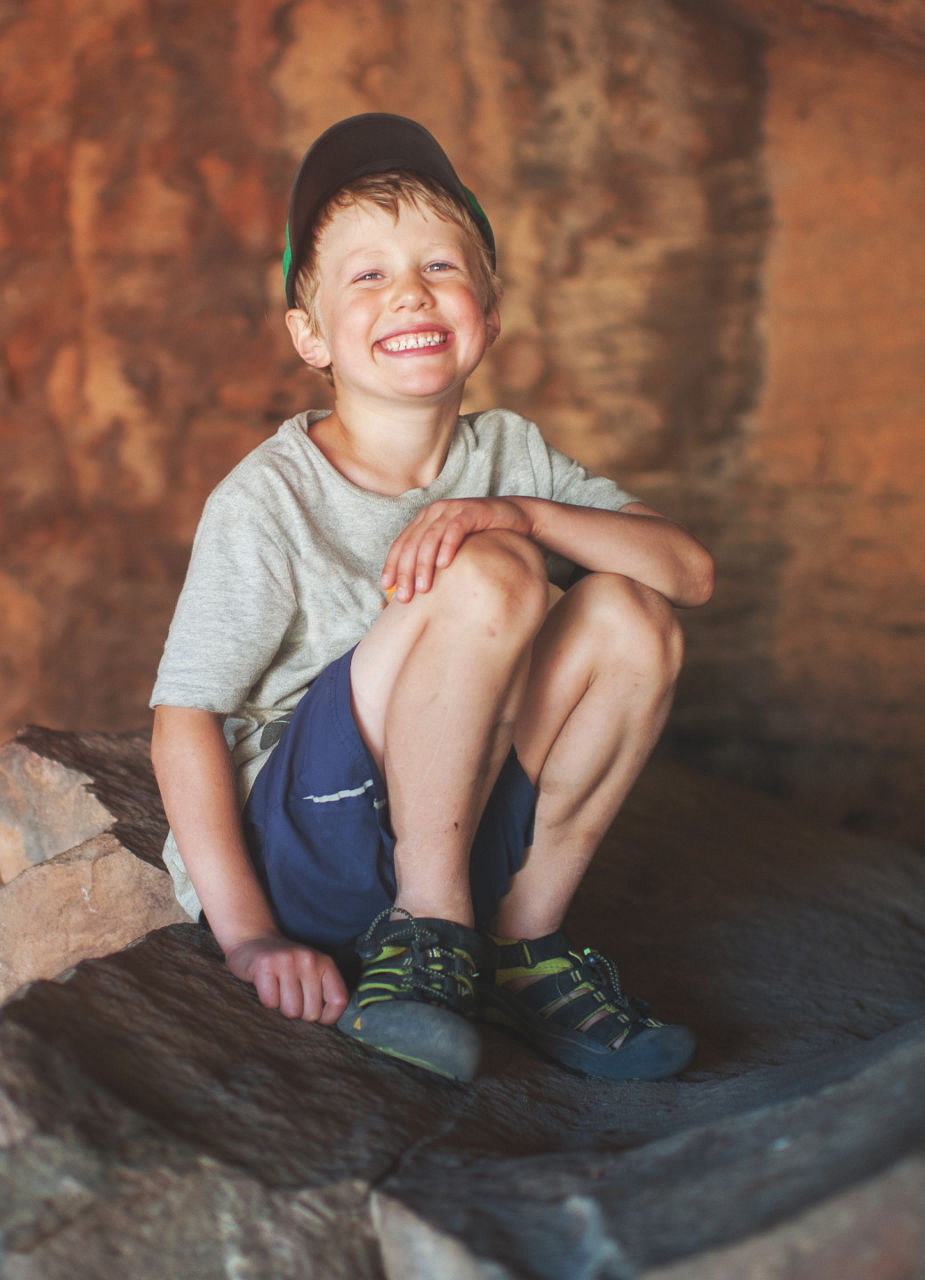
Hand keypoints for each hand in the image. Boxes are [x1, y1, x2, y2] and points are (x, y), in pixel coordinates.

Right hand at [225, 933, 348, 1024]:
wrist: (253, 939)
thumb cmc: (285, 964)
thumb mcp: (311, 969)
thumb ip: (323, 989)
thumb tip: (327, 1021)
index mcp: (325, 963)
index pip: (339, 1001)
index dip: (328, 1017)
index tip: (318, 1017)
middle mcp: (309, 960)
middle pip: (312, 1012)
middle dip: (300, 1013)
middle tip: (291, 998)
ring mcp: (287, 962)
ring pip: (291, 1011)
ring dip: (282, 1008)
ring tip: (279, 991)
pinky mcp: (264, 966)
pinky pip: (270, 1002)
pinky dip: (267, 1001)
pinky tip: (267, 987)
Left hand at [382, 497, 532, 600]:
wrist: (514, 517)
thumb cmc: (482, 537)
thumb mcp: (453, 547)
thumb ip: (434, 559)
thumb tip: (415, 589)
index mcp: (424, 519)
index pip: (401, 543)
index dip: (392, 565)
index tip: (386, 587)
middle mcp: (434, 512)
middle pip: (412, 543)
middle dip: (405, 572)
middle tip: (405, 596)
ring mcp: (452, 510)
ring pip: (430, 538)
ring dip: (424, 564)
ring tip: (423, 588)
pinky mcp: (471, 511)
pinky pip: (455, 529)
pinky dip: (448, 546)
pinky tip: (444, 565)